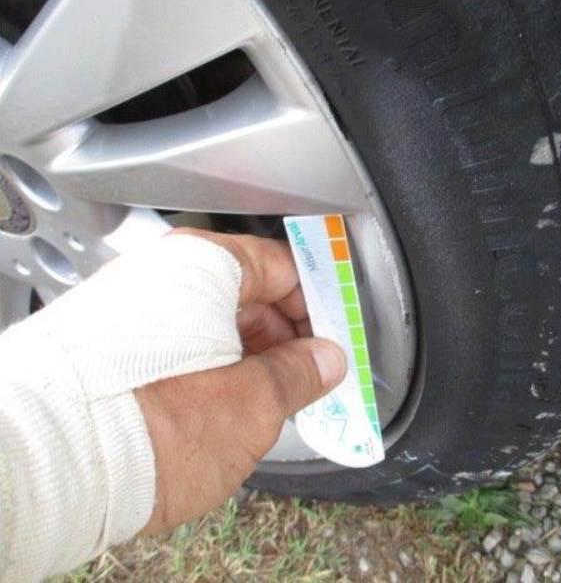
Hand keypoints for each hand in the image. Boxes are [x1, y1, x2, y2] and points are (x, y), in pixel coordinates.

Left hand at [134, 229, 345, 534]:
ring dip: (248, 358)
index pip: (283, 266)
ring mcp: (128, 309)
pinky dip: (208, 369)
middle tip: (309, 380)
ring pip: (210, 323)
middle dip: (284, 337)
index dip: (320, 303)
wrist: (48, 471)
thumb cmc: (149, 427)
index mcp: (202, 267)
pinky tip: (222, 408)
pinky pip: (176, 345)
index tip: (336, 338)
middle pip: (245, 293)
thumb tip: (325, 360)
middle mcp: (159, 276)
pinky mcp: (106, 347)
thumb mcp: (253, 404)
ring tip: (268, 404)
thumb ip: (300, 373)